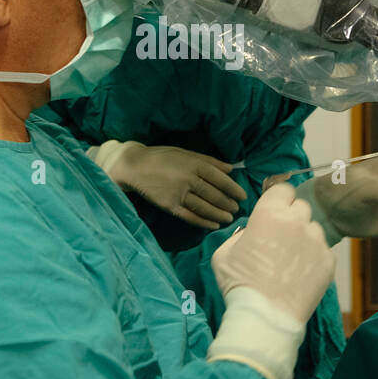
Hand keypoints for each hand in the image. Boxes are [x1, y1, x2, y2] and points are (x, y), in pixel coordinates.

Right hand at [95, 140, 247, 228]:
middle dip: (228, 203)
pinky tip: (213, 225)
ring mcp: (178, 193)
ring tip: (229, 218)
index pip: (219, 178)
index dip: (233, 188)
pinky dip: (203, 222)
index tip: (242, 195)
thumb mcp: (185, 153)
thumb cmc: (162, 157)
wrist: (134, 166)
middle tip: (237, 208)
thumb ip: (209, 160)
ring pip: (204, 207)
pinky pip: (190, 216)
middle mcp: (188, 179)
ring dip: (219, 214)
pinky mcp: (169, 205)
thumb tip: (231, 168)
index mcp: (194, 164)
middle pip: (214, 194)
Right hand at [210, 183, 334, 322]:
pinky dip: (313, 259)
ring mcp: (316, 241)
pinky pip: (322, 252)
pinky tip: (300, 275)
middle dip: (292, 218)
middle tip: (280, 238)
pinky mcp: (328, 261)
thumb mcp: (223, 254)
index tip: (274, 212)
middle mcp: (296, 221)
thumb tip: (250, 233)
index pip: (283, 189)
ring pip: (313, 230)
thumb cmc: (239, 284)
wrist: (265, 317)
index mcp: (269, 213)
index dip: (278, 199)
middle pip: (301, 207)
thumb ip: (238, 236)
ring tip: (290, 261)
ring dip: (304, 238)